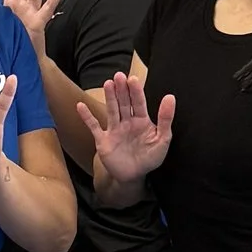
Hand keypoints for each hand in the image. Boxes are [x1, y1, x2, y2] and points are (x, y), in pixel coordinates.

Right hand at [91, 68, 174, 185]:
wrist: (133, 176)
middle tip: (119, 75)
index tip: (133, 79)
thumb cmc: (149, 158)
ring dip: (109, 97)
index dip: (136, 91)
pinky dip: (87, 117)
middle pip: (123, 103)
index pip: (138, 103)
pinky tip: (80, 105)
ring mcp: (114, 130)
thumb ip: (165, 119)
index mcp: (142, 121)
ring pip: (111, 110)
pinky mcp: (103, 140)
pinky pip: (94, 126)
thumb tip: (170, 97)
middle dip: (122, 89)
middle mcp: (127, 122)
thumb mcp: (162, 140)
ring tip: (108, 83)